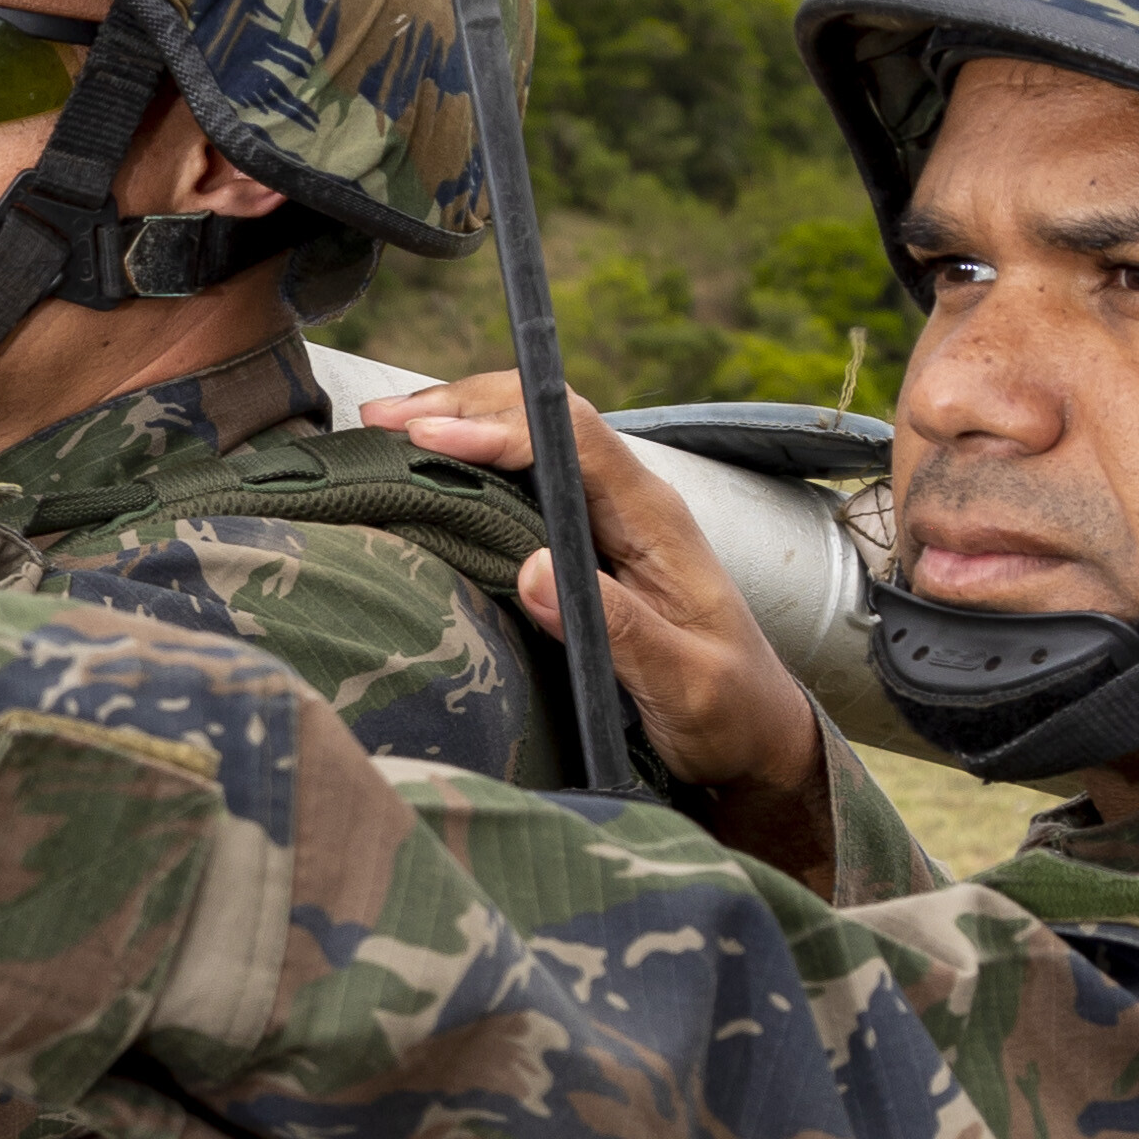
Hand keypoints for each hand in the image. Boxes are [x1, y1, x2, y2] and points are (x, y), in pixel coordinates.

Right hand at [380, 373, 832, 859]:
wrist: (758, 734)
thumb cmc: (730, 712)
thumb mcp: (685, 684)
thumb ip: (619, 628)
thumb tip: (532, 568)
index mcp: (655, 521)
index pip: (573, 441)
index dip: (500, 427)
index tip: (431, 438)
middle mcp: (629, 505)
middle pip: (544, 418)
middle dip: (462, 405)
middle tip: (381, 420)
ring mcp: (607, 521)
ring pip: (529, 440)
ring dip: (459, 423)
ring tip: (384, 430)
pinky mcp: (586, 545)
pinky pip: (524, 481)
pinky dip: (469, 462)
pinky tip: (425, 471)